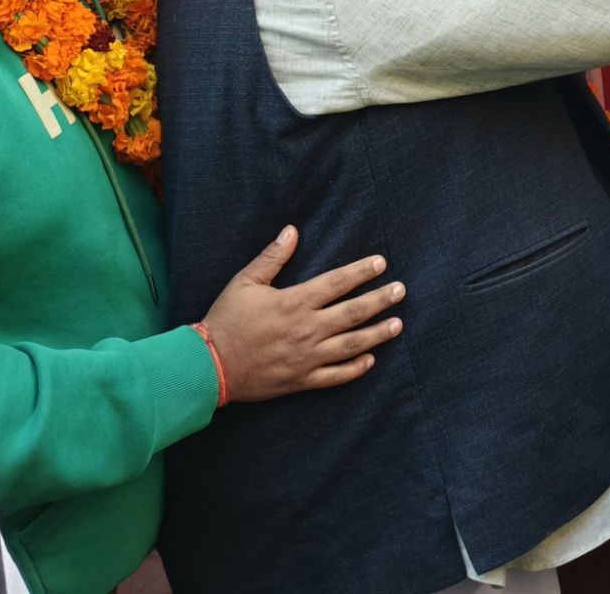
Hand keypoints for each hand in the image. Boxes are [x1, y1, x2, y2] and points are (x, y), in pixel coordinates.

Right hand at [201, 227, 404, 403]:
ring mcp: (307, 357)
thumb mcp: (245, 282)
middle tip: (401, 291)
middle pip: (353, 312)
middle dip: (380, 300)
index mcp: (295, 302)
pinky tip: (370, 360)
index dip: (361, 271)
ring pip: (351, 345)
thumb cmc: (226, 320)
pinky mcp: (302, 380)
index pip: (337, 282)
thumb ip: (272, 257)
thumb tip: (292, 231)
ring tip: (398, 323)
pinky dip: (355, 369)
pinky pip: (335, 376)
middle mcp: (307, 329)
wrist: (208, 365)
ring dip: (377, 333)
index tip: (381, 263)